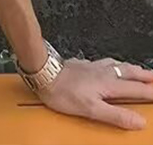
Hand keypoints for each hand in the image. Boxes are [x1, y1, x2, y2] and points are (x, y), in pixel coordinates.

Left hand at [37, 56, 152, 129]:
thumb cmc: (63, 92)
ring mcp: (91, 66)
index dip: (150, 92)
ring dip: (129, 68)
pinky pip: (101, 62)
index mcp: (108, 85)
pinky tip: (105, 65)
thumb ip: (116, 116)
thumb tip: (139, 121)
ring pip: (115, 65)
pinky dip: (111, 64)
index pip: (136, 89)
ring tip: (136, 69)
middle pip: (128, 72)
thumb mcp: (91, 109)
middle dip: (144, 75)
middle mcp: (102, 73)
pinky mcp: (80, 64)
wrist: (42, 72)